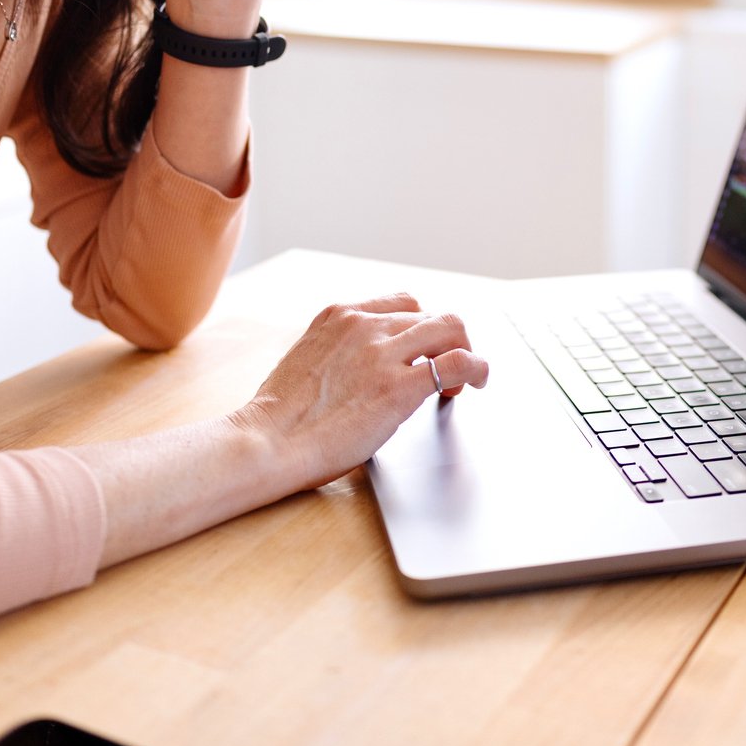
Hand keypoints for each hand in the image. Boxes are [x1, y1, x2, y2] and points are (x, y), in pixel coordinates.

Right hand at [232, 293, 489, 491]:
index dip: (419, 327)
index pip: (401, 303)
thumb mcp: (308, 361)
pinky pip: (459, 363)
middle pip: (429, 315)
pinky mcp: (400, 387)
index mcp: (339, 316)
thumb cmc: (280, 417)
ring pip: (450, 328)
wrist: (267, 442)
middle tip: (446, 370)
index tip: (423, 350)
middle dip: (444, 341)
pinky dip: (478, 369)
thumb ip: (341, 353)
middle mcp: (364, 325)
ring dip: (463, 351)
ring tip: (464, 380)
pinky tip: (477, 383)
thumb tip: (367, 369)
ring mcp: (384, 353)